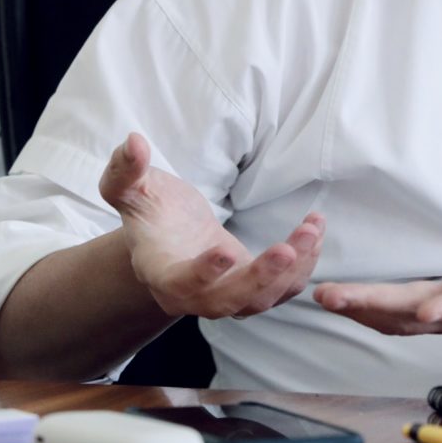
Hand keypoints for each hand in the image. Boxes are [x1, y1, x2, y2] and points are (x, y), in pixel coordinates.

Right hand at [100, 132, 323, 319]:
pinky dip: (303, 264)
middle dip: (261, 278)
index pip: (180, 284)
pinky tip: (315, 229)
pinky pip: (283, 287)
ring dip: (293, 269)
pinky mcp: (253, 289)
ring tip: (311, 229)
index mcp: (161, 273)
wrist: (170, 236)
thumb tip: (133, 141)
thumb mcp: (131, 187)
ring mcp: (226, 296)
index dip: (202, 274)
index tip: (224, 252)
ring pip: (262, 299)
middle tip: (287, 248)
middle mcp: (193, 295)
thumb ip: (126, 170)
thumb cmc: (150, 210)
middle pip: (229, 302)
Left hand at [311, 176, 441, 341]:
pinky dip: (367, 311)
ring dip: (362, 310)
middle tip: (331, 295)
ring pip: (403, 320)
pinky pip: (398, 317)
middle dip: (375, 305)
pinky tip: (340, 302)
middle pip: (421, 313)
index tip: (430, 310)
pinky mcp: (438, 309)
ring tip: (324, 296)